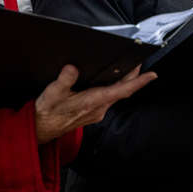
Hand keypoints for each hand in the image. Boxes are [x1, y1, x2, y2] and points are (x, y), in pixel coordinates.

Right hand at [34, 64, 155, 144]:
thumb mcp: (52, 93)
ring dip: (124, 83)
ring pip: (116, 95)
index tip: (152, 75)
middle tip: (139, 62)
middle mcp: (98, 109)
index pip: (122, 90)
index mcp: (92, 102)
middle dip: (134, 77)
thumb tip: (72, 68)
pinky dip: (114, 88)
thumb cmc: (47, 113)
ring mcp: (97, 112)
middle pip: (122, 91)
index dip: (138, 82)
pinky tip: (111, 82)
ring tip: (129, 69)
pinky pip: (109, 98)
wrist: (40, 129)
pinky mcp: (93, 112)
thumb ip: (64, 80)